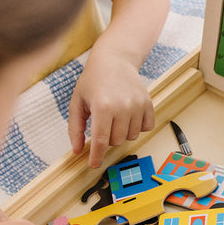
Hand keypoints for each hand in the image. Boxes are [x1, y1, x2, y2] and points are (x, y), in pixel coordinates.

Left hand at [68, 49, 154, 167]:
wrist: (115, 60)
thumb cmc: (93, 80)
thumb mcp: (77, 102)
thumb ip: (75, 128)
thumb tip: (77, 150)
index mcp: (102, 107)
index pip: (100, 141)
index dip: (96, 156)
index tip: (93, 165)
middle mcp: (122, 107)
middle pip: (117, 141)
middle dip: (108, 138)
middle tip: (103, 123)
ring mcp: (138, 105)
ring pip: (132, 136)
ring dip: (123, 132)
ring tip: (116, 116)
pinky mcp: (148, 103)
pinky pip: (146, 128)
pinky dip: (138, 127)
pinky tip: (129, 116)